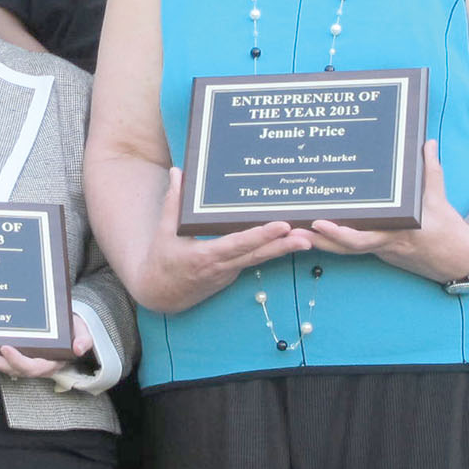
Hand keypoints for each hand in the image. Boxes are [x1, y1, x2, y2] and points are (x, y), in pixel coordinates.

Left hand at [0, 313, 94, 381]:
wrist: (70, 329)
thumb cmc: (75, 329)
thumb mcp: (83, 331)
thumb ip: (83, 339)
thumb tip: (79, 348)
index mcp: (51, 362)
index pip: (33, 366)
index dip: (18, 360)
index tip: (6, 347)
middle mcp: (37, 366)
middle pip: (15, 369)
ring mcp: (26, 362)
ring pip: (6, 367)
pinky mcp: (18, 357)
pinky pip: (1, 362)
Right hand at [135, 169, 313, 312]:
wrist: (160, 296)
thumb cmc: (161, 262)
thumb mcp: (164, 232)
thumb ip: (174, 201)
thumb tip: (177, 172)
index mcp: (205, 257)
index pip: (238, 244)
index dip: (261, 236)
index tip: (281, 227)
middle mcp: (221, 267)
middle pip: (258, 255)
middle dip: (284, 246)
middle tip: (307, 236)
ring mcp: (229, 273)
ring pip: (260, 259)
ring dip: (284, 250)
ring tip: (307, 240)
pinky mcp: (232, 274)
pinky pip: (254, 261)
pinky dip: (271, 252)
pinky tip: (289, 242)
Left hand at [308, 141, 468, 282]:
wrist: (456, 260)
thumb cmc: (447, 229)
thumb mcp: (439, 198)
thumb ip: (430, 169)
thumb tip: (426, 142)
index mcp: (396, 232)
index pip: (363, 238)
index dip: (339, 233)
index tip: (320, 223)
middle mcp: (384, 244)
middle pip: (345, 247)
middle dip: (319, 239)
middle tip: (294, 229)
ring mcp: (380, 249)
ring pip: (345, 250)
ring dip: (320, 241)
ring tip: (293, 230)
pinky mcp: (379, 250)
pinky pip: (352, 247)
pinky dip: (333, 240)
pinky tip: (313, 230)